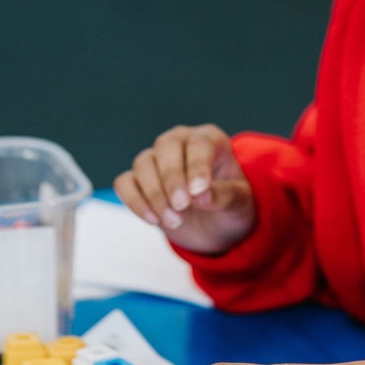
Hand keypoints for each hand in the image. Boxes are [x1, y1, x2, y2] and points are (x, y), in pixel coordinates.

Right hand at [113, 124, 255, 254]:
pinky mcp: (137, 180)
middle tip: (182, 207)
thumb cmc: (229, 206)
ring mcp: (156, 159)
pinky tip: (153, 220)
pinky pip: (125, 183)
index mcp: (209, 139)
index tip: (197, 193)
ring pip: (143, 163)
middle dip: (172, 179)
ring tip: (175, 222)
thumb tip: (200, 196)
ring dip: (155, 194)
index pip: (200, 143)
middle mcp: (180, 142)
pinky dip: (135, 201)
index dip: (197, 166)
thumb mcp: (239, 204)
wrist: (213, 226)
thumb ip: (224, 196)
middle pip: (167, 147)